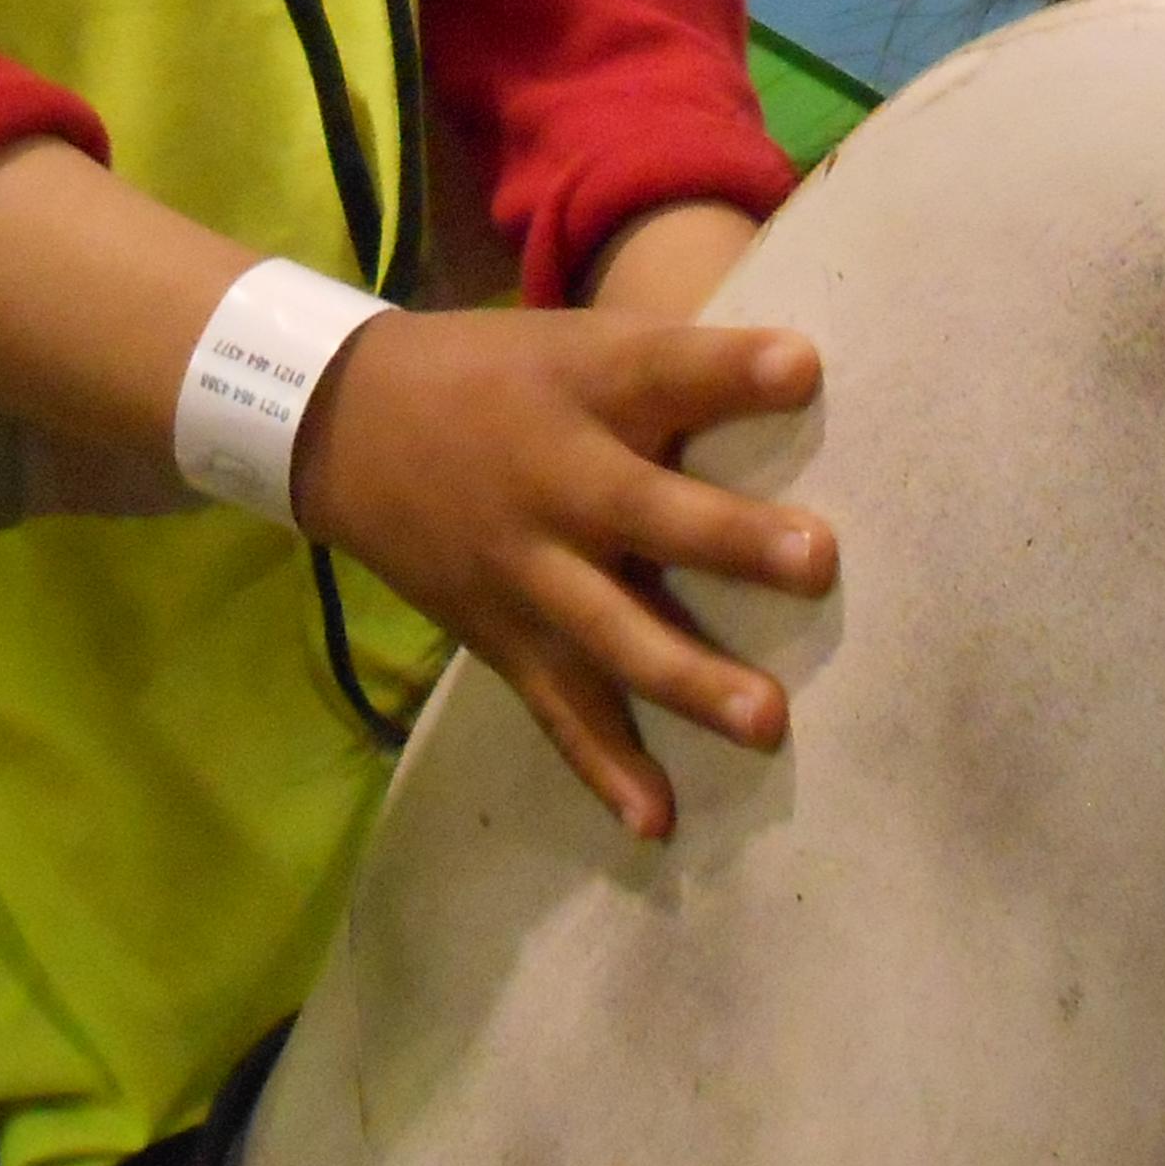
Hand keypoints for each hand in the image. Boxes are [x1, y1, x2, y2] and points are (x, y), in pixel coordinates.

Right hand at [289, 308, 830, 841]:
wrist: (347, 427)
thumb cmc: (498, 377)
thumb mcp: (575, 344)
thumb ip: (675, 368)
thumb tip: (810, 375)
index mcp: (581, 387)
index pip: (658, 365)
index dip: (728, 367)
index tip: (804, 367)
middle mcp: (554, 480)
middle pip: (642, 509)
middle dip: (729, 538)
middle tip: (818, 559)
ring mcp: (525, 569)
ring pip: (610, 631)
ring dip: (689, 678)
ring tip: (768, 722)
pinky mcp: (502, 637)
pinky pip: (558, 709)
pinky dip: (603, 767)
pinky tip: (657, 821)